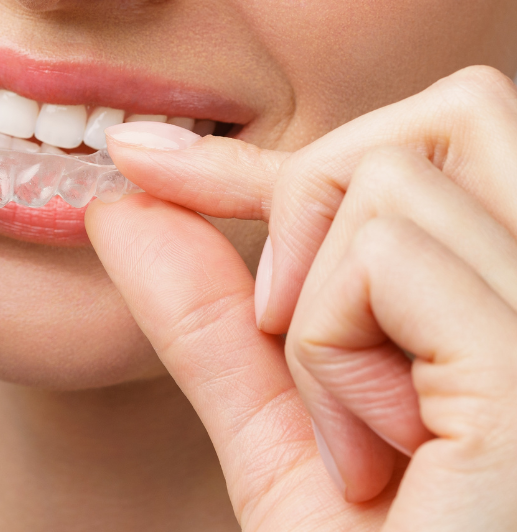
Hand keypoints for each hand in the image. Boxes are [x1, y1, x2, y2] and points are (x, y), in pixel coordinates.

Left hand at [86, 65, 516, 529]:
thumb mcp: (281, 439)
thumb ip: (211, 319)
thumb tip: (124, 206)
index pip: (414, 147)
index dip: (269, 151)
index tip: (144, 158)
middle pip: (445, 113)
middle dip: (317, 195)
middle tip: (289, 324)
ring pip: (393, 177)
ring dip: (320, 304)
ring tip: (357, 427)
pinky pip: (386, 258)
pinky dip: (330, 349)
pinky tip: (375, 456)